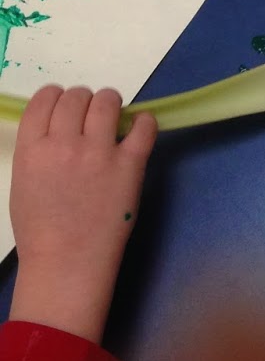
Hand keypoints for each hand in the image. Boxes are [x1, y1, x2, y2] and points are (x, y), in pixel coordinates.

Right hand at [8, 86, 157, 343]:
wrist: (67, 264)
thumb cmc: (41, 231)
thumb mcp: (22, 183)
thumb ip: (37, 151)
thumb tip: (57, 127)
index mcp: (32, 149)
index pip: (45, 98)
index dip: (57, 97)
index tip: (66, 107)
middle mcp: (64, 143)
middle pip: (77, 96)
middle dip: (84, 101)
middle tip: (91, 117)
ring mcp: (99, 152)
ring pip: (107, 101)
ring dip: (111, 104)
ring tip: (114, 118)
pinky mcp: (130, 164)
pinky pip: (144, 126)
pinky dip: (144, 121)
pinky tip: (140, 128)